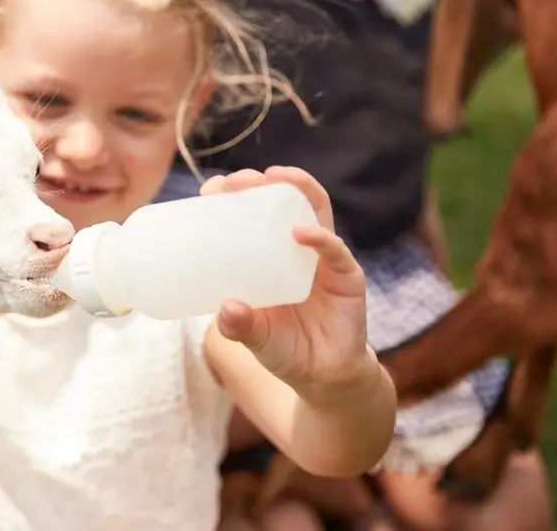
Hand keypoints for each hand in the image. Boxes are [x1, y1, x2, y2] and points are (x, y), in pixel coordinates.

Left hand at [203, 166, 370, 397]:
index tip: (209, 191)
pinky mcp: (346, 277)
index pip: (251, 215)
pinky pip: (335, 251)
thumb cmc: (284, 349)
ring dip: (298, 189)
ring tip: (276, 177)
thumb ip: (238, 326)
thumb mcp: (254, 338)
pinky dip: (319, 238)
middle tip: (238, 180)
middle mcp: (295, 249)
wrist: (324, 378)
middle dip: (262, 184)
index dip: (233, 198)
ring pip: (314, 211)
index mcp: (268, 256)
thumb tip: (225, 308)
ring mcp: (323, 260)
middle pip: (283, 202)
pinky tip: (301, 233)